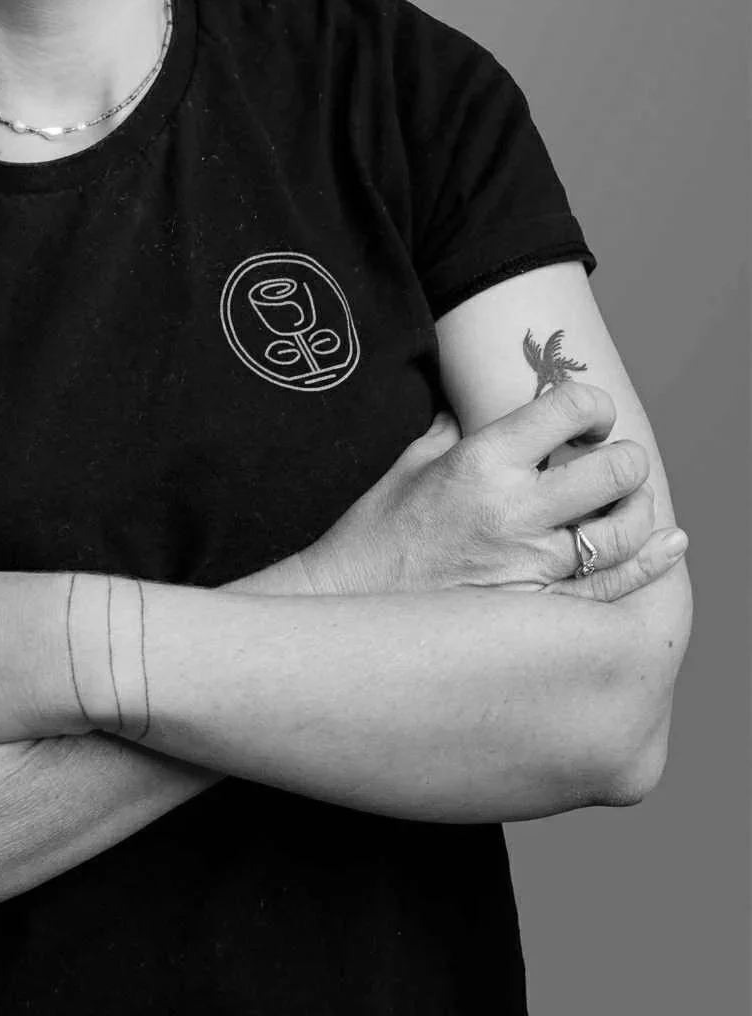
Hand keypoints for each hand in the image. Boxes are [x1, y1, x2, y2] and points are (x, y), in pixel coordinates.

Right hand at [298, 382, 685, 598]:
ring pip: (624, 529)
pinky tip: (668, 545)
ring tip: (626, 502)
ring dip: (638, 509)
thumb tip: (474, 409)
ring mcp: (532, 566)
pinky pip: (614, 587)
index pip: (568, 409)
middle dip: (624, 457)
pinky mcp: (540, 611)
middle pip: (614, 468)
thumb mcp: (408, 466)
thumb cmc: (373, 535)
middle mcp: (514, 510)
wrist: (346, 608)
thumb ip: (450, 431)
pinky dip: (650, 563)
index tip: (589, 416)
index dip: (592, 404)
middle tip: (613, 460)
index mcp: (481, 461)